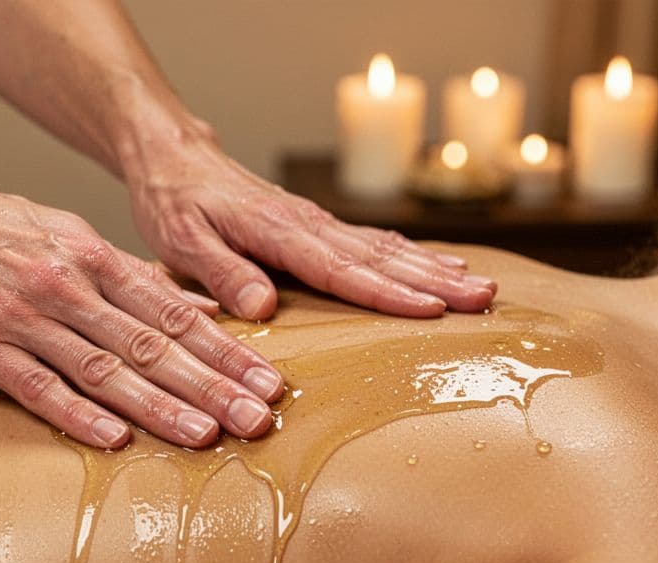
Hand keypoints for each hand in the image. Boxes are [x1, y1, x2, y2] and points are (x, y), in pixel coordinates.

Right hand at [0, 168, 283, 449]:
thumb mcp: (65, 232)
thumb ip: (133, 275)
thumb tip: (202, 309)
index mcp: (92, 257)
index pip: (174, 311)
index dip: (226, 350)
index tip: (268, 380)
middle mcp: (67, 286)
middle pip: (152, 343)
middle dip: (212, 384)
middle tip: (258, 418)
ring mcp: (23, 318)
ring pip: (104, 368)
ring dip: (159, 404)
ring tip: (207, 435)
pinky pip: (36, 385)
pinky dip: (76, 412)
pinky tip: (114, 437)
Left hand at [127, 132, 496, 319]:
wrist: (175, 159)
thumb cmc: (174, 203)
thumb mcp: (181, 242)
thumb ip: (222, 273)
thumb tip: (262, 306)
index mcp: (278, 233)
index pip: (342, 269)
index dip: (387, 293)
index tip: (430, 309)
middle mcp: (309, 225)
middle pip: (382, 258)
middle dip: (435, 281)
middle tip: (483, 298)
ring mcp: (318, 224)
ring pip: (387, 248)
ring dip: (436, 269)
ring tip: (481, 287)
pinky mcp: (318, 226)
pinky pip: (375, 242)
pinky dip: (413, 255)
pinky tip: (444, 266)